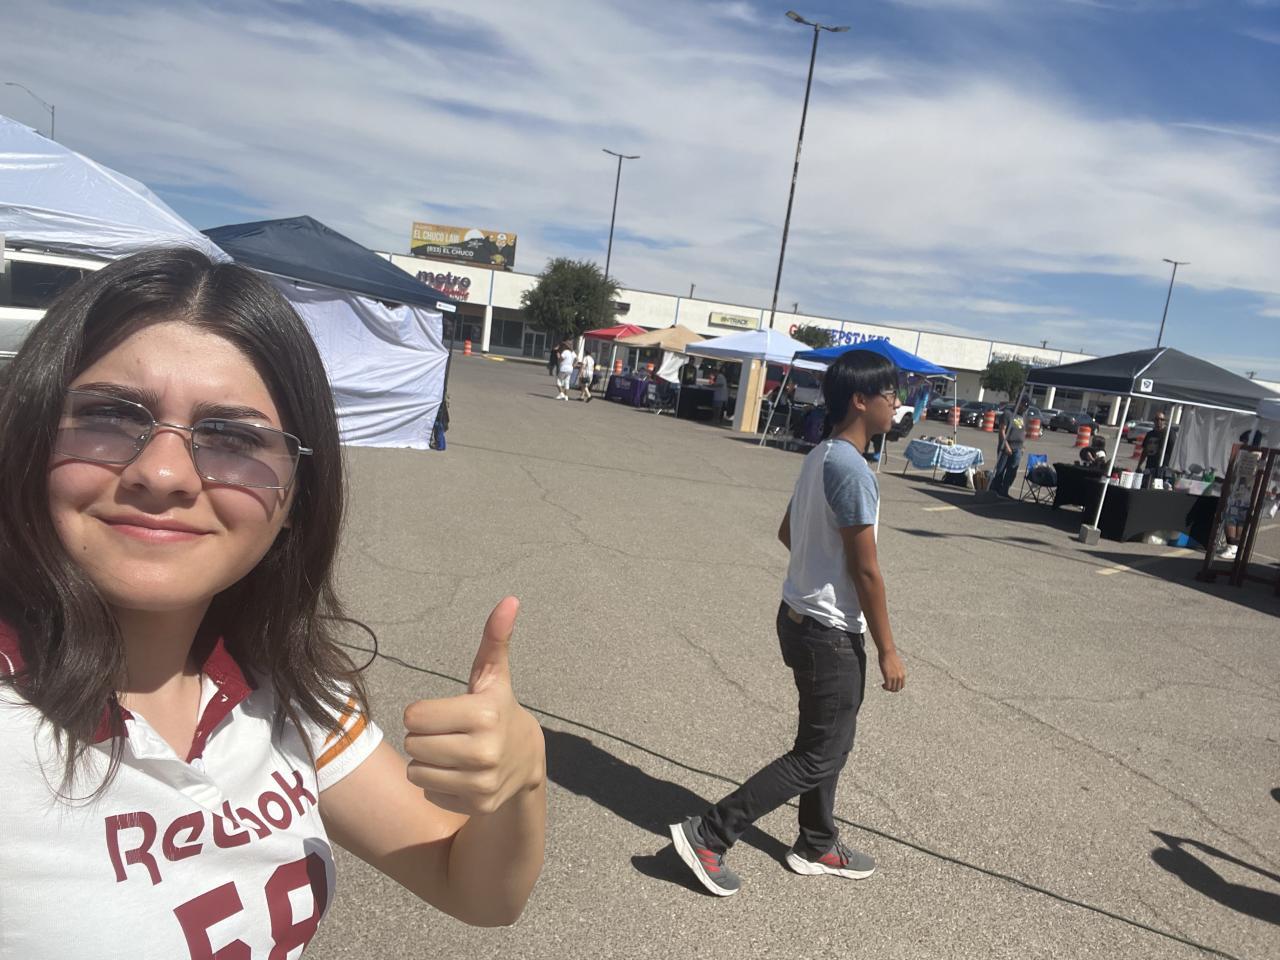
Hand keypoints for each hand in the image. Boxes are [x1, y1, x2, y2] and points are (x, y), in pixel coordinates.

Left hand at [403, 598, 544, 815]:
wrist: (528, 761)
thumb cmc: (498, 710)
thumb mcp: (494, 676)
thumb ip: (494, 638)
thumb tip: (509, 600)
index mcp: (484, 713)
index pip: (413, 717)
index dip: (423, 713)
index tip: (446, 713)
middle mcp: (484, 751)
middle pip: (413, 744)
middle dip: (424, 737)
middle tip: (449, 733)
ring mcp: (482, 782)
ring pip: (416, 772)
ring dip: (427, 763)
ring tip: (453, 754)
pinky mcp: (478, 805)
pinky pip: (428, 793)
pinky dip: (438, 786)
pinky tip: (461, 775)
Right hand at [878, 648, 905, 691]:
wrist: (888, 652)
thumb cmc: (891, 657)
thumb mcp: (897, 666)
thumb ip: (898, 671)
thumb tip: (895, 674)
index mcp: (903, 674)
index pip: (902, 686)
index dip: (896, 688)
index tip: (891, 685)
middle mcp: (900, 676)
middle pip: (897, 689)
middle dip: (892, 690)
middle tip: (886, 687)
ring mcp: (894, 677)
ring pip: (892, 688)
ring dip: (887, 689)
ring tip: (884, 685)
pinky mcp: (888, 676)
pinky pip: (887, 686)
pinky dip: (885, 687)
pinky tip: (882, 685)